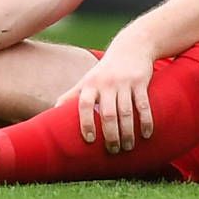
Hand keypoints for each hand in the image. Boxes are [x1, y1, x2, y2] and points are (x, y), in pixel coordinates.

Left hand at [71, 33, 157, 152]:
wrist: (131, 47)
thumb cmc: (105, 70)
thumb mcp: (87, 80)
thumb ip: (71, 96)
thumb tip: (51, 113)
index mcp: (90, 84)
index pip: (84, 104)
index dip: (85, 122)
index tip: (89, 140)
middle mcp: (106, 83)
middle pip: (107, 113)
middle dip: (110, 134)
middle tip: (112, 151)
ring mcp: (124, 83)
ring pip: (126, 113)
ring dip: (127, 133)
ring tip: (127, 147)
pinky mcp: (140, 82)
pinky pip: (143, 106)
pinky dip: (146, 122)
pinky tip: (147, 135)